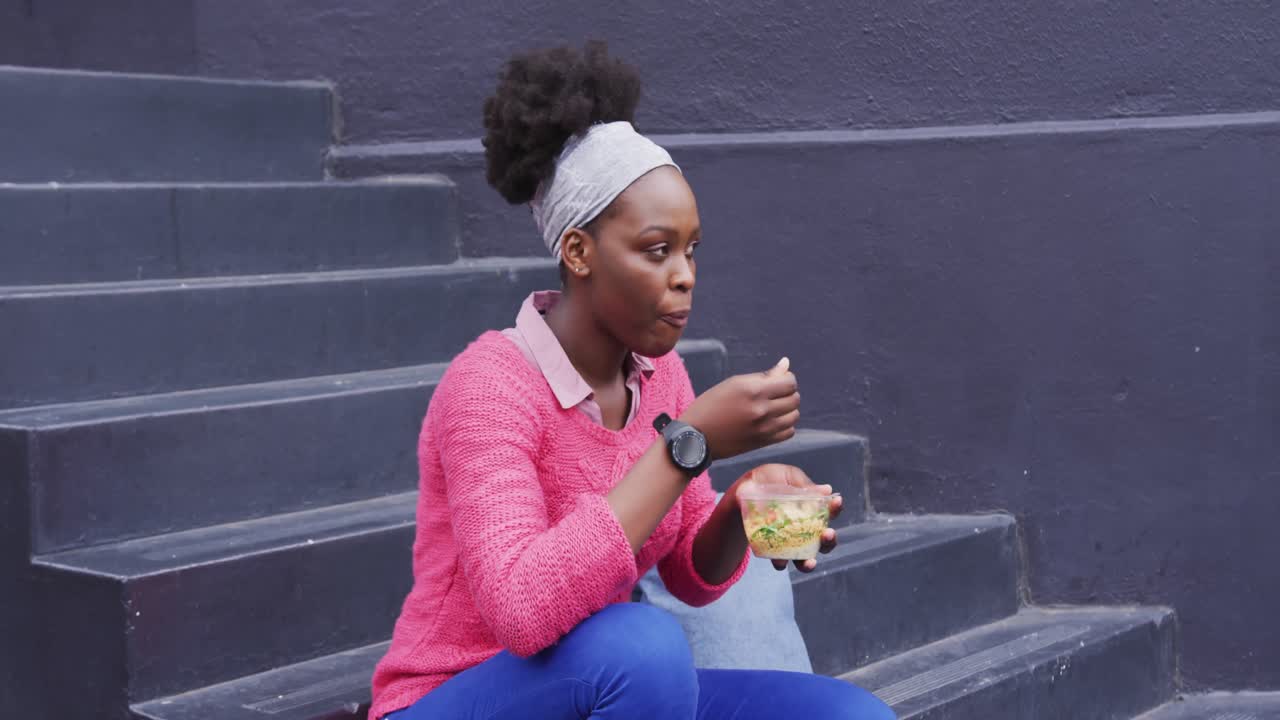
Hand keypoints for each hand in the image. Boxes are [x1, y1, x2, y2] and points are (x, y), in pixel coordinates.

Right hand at [679, 357, 798, 460]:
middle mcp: (761, 409)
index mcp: (752, 390)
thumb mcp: (733, 383)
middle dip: (788, 394)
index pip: (789, 382)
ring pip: (794, 415)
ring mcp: (764, 428)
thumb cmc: (711, 406)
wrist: (696, 437)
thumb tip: (786, 364)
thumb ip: (763, 376)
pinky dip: (785, 426)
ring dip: (788, 410)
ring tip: (773, 408)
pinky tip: (773, 422)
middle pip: (794, 398)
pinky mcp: (763, 442)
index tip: (776, 381)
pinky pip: (789, 432)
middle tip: (774, 394)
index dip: (786, 379)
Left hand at [735, 463, 841, 572]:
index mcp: (812, 507)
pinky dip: (782, 563)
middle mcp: (806, 528)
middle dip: (829, 540)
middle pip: (824, 540)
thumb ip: (802, 483)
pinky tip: (780, 561)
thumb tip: (827, 490)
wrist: (741, 492)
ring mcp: (791, 541)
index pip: (829, 510)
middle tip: (827, 534)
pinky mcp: (774, 549)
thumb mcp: (784, 475)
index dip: (836, 508)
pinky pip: (781, 561)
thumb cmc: (768, 481)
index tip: (837, 502)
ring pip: (807, 558)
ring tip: (809, 562)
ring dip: (810, 562)